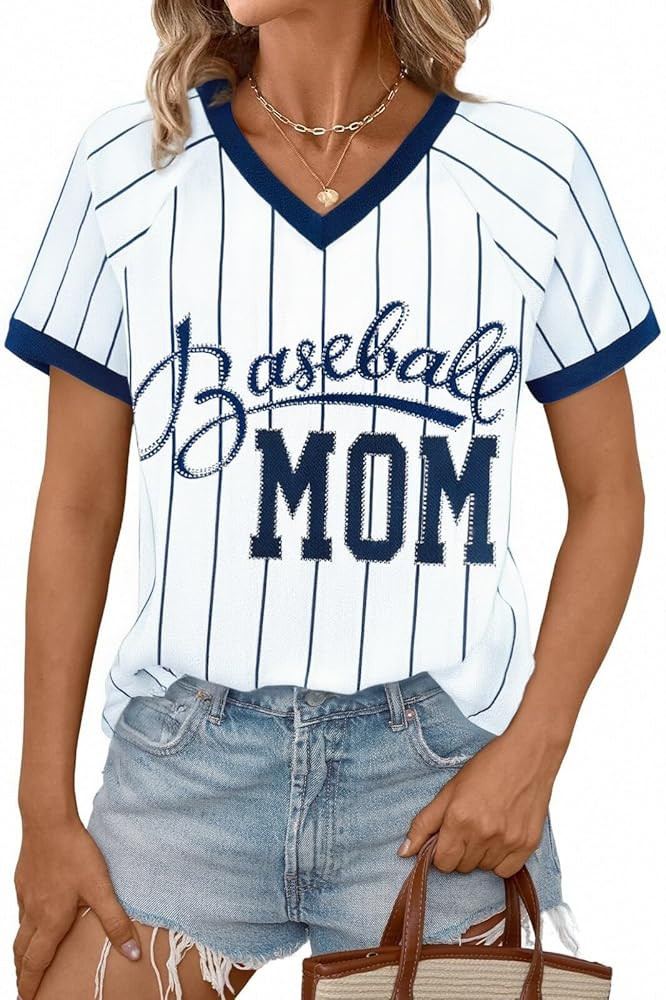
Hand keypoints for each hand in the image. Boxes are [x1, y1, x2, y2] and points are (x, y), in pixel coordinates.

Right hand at [14, 815, 139, 999]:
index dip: (30, 984)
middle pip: (22, 952)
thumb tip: (132, 953)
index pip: (36, 963)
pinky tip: (35, 915)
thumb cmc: (75, 854)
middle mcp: (33, 913)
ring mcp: (26, 895)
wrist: (48, 822)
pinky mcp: (23, 880)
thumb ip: (115, 921)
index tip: (27, 999)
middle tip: (25, 986)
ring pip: (20, 931)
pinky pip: (21, 909)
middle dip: (23, 972)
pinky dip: (25, 923)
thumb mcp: (101, 888)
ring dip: (22, 949)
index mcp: (51, 921)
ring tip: (28, 958)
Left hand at [398, 721, 566, 877]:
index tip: (449, 836)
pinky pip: (506, 871)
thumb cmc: (489, 767)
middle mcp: (483, 833)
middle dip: (461, 851)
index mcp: (459, 818)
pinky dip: (501, 859)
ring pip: (483, 868)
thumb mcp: (449, 790)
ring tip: (487, 826)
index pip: (442, 862)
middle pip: (462, 867)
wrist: (528, 755)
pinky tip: (501, 837)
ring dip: (481, 854)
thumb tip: (404, 852)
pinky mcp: (527, 844)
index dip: (442, 850)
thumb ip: (424, 823)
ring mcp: (507, 841)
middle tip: (469, 826)